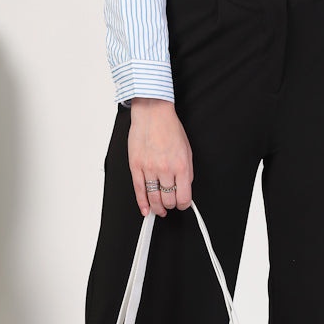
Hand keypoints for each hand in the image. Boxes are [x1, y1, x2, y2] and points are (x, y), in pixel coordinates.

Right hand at [127, 98, 193, 215]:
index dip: (184, 204)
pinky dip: (142, 203)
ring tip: (160, 210)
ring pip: (154, 198)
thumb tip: (185, 188)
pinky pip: (139, 190)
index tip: (182, 204)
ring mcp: (149, 168)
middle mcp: (165, 168)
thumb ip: (187, 171)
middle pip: (169, 200)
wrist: (153, 114)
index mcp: (181, 165)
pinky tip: (146, 210)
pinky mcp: (135, 166)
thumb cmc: (170, 129)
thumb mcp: (187, 150)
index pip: (184, 196)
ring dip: (158, 208)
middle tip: (171, 204)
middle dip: (171, 205)